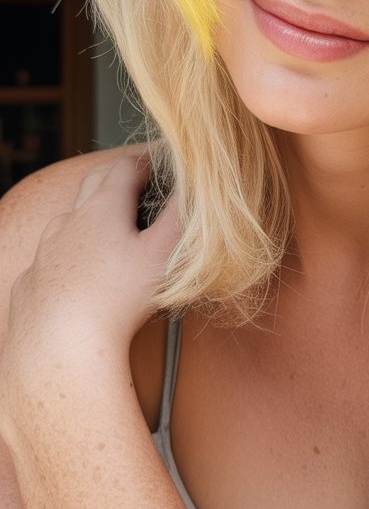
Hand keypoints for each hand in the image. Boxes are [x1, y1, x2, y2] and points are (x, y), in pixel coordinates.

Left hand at [0, 151, 180, 443]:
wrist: (61, 349)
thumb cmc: (117, 300)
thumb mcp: (163, 253)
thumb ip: (182, 215)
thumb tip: (196, 185)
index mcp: (102, 207)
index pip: (126, 166)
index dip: (147, 160)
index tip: (162, 163)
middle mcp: (68, 222)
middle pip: (94, 183)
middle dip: (117, 177)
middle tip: (139, 182)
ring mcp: (45, 252)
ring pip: (68, 221)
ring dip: (90, 216)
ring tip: (113, 229)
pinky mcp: (31, 283)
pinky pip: (50, 259)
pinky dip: (68, 256)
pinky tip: (80, 273)